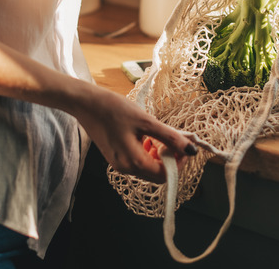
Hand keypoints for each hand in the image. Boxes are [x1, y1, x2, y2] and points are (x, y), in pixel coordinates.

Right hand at [71, 86, 196, 183]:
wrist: (86, 103)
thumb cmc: (114, 109)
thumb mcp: (146, 121)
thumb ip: (170, 137)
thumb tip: (192, 149)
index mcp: (134, 162)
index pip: (166, 175)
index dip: (179, 162)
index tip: (185, 145)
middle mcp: (126, 169)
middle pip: (157, 174)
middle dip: (170, 159)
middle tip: (174, 139)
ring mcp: (119, 165)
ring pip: (148, 168)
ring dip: (159, 155)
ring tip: (158, 135)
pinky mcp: (116, 158)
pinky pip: (138, 162)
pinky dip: (148, 152)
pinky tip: (146, 136)